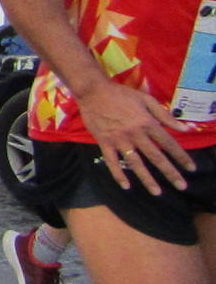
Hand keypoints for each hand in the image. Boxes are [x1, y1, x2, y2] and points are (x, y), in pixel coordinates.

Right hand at [76, 81, 195, 193]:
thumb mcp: (146, 100)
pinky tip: (126, 186)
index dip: (181, 156)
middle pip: (155, 157)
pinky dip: (118, 175)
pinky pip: (112, 162)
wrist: (93, 91)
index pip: (168, 143)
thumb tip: (184, 128)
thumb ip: (165, 115)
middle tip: (181, 186)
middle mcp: (135, 134)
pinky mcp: (104, 142)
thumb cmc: (121, 94)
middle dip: (170, 172)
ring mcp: (119, 140)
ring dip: (147, 179)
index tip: (191, 168)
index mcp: (147, 123)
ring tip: (157, 192)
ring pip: (135, 163)